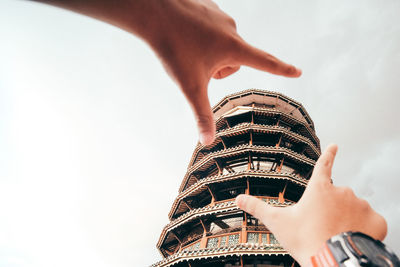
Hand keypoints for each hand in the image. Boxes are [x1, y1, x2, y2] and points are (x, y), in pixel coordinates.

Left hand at [146, 0, 300, 143]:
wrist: (153, 11)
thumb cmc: (173, 47)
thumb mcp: (190, 86)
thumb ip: (202, 114)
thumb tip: (208, 142)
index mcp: (234, 48)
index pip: (265, 62)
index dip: (282, 69)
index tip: (297, 71)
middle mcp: (232, 29)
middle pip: (232, 60)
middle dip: (216, 67)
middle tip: (195, 63)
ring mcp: (220, 16)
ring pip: (219, 45)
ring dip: (207, 52)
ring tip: (187, 47)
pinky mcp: (208, 7)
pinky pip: (209, 30)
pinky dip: (198, 36)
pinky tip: (184, 33)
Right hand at [235, 144, 386, 265]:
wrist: (331, 261)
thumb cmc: (306, 240)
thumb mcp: (278, 222)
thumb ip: (258, 207)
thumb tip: (239, 198)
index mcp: (319, 188)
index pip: (324, 164)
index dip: (329, 154)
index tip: (335, 145)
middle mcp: (341, 191)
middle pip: (337, 195)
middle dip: (332, 208)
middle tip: (322, 225)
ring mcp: (360, 205)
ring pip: (354, 208)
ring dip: (348, 218)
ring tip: (336, 233)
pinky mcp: (375, 220)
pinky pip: (371, 221)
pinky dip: (365, 228)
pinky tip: (353, 235)